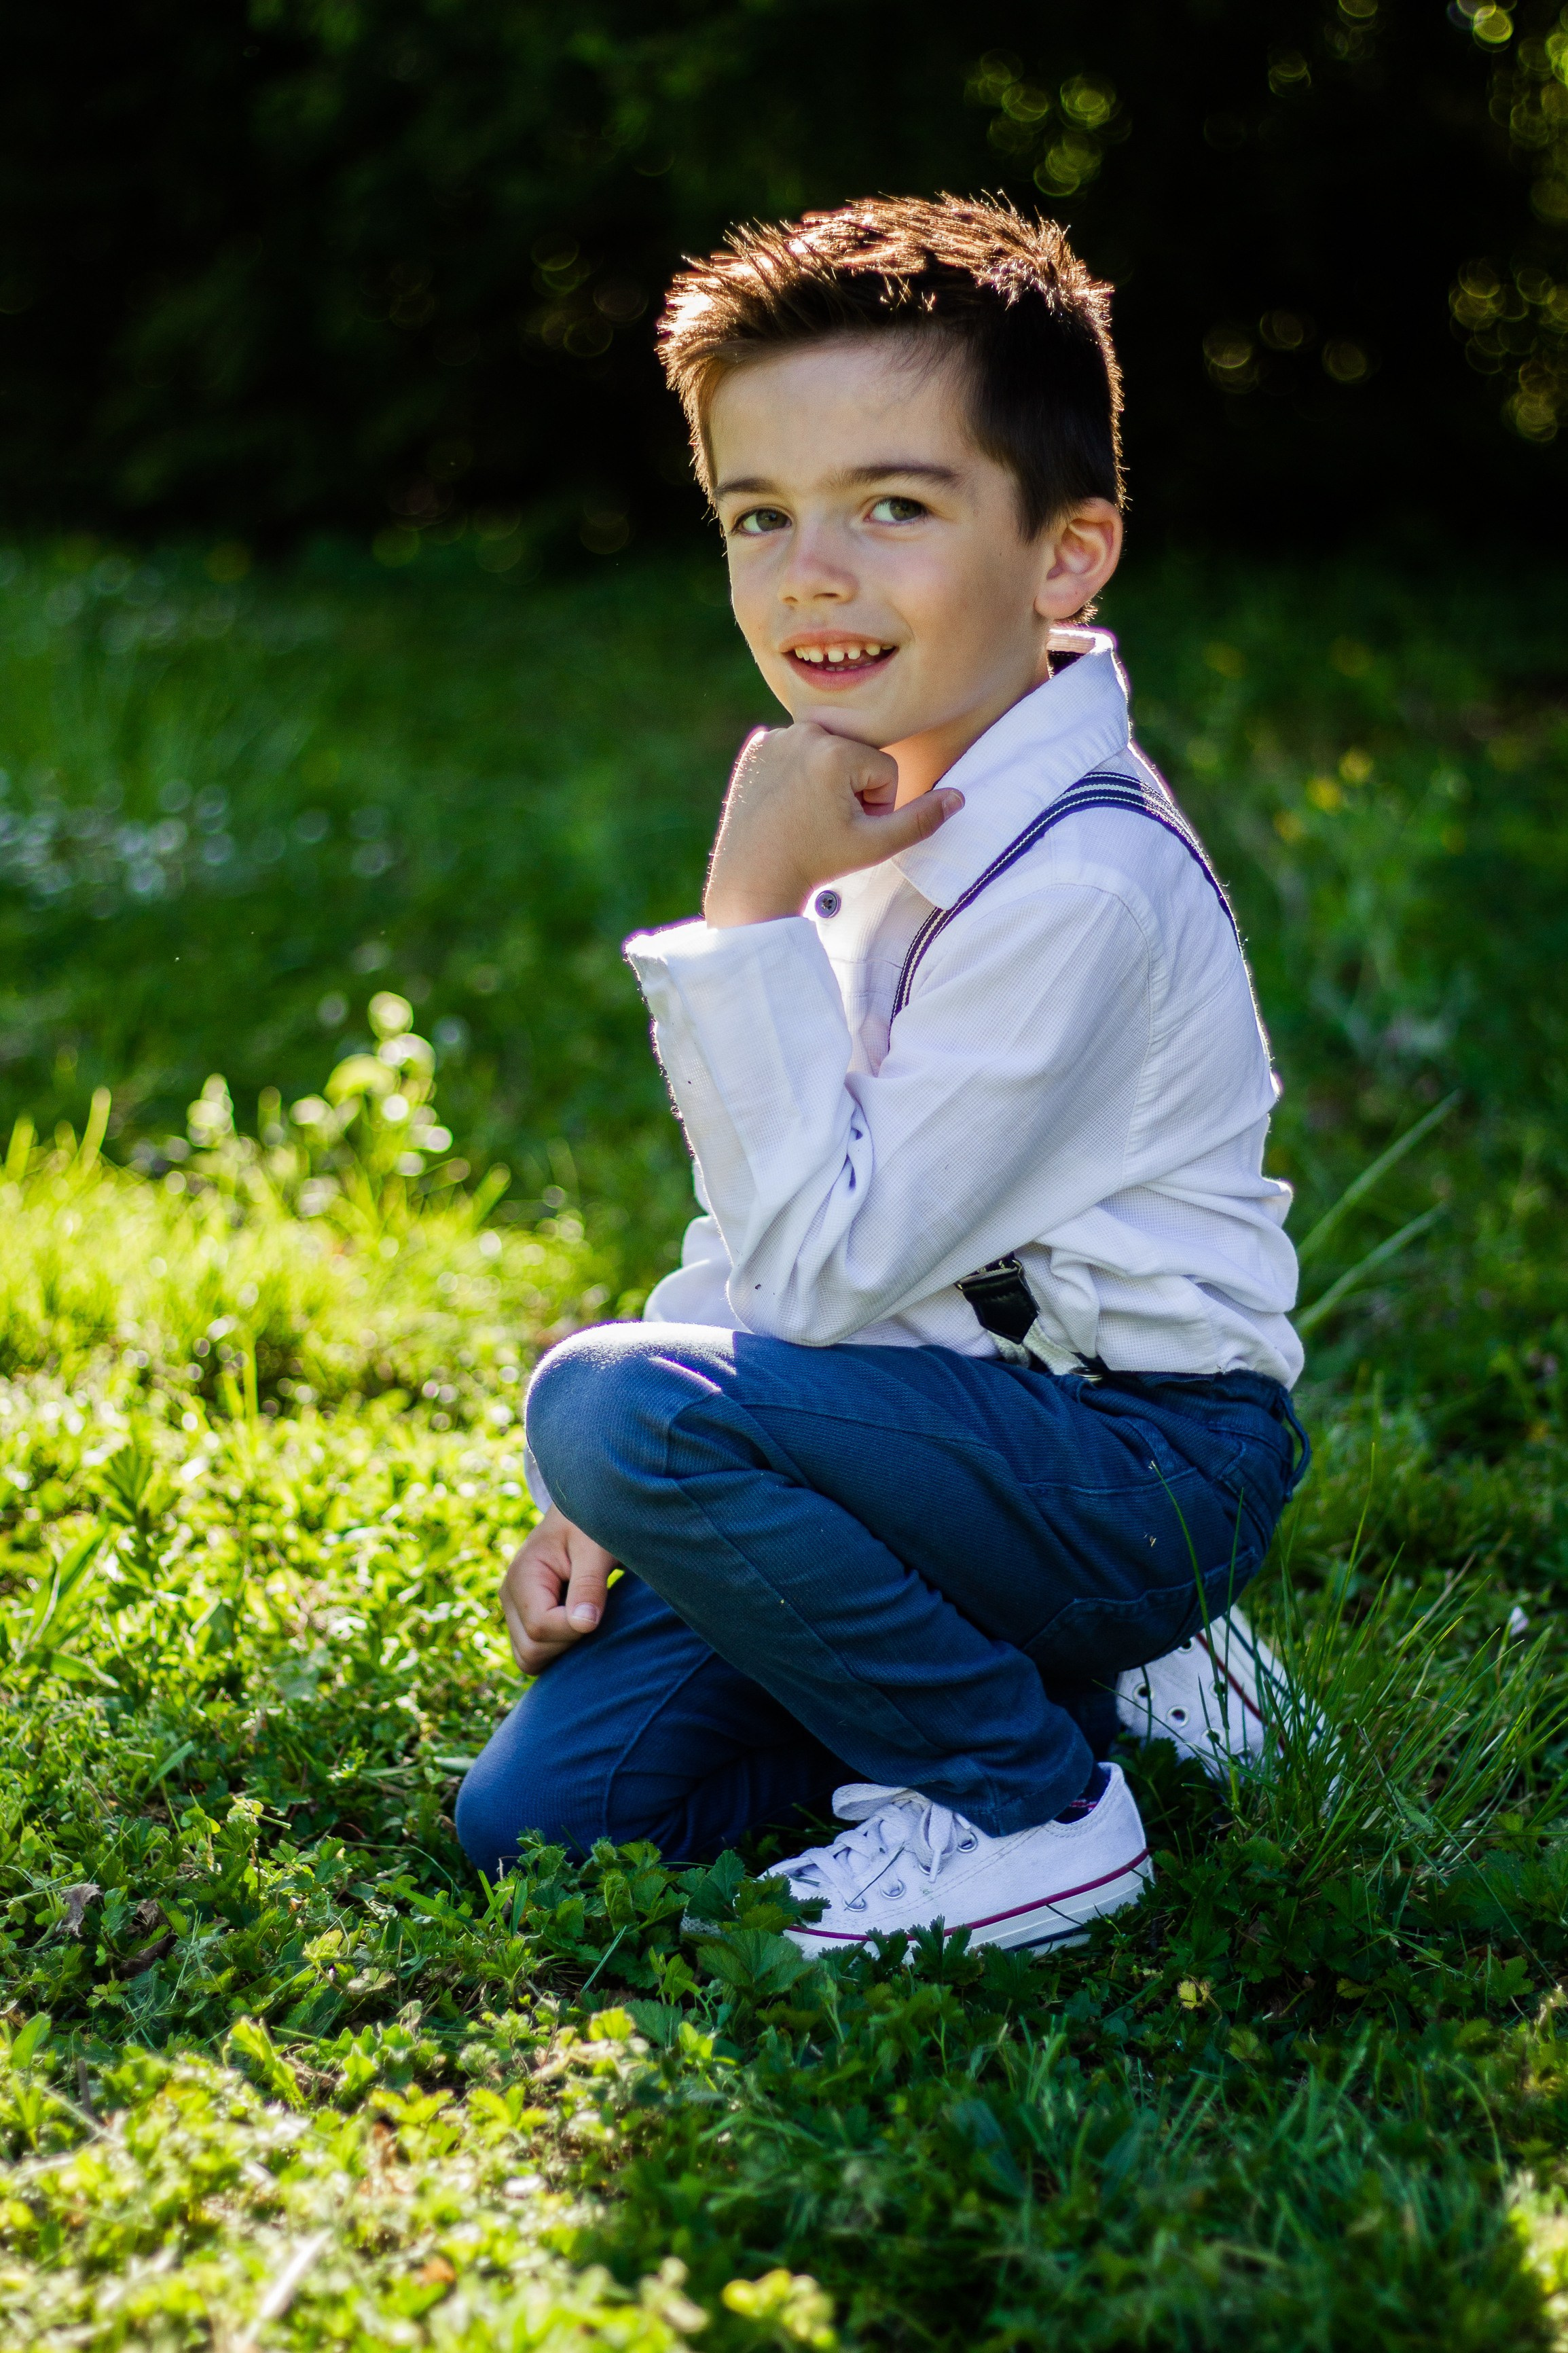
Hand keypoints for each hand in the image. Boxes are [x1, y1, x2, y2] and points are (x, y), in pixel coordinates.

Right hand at [499, 1505, 615, 1675]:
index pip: (539, 1627)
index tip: (598, 1609)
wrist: (581, 1516)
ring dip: (562, 1649)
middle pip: (530, 1651)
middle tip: (593, 1613)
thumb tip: (584, 1624)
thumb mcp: (596, 1548)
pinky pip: (534, 1653)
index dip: (573, 1628)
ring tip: (585, 1617)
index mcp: (522, 1575)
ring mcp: (513, 1610)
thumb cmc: (591, 1527)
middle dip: (568, 1642)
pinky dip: (557, 1649)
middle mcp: (509, 1596)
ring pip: (529, 1659)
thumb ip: (589, 1584)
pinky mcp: (524, 1619)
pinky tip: (578, 1624)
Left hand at [703, 723, 962, 927]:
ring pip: (828, 752)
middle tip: (827, 822)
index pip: (885, 769)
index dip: (877, 805)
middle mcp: (804, 732)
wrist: (753, 877)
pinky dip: (797, 773)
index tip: (850, 827)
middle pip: (857, 756)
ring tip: (806, 812)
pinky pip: (797, 751)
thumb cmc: (816, 862)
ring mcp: (776, 737)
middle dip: (853, 789)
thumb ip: (921, 820)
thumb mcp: (875, 845)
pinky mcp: (757, 745)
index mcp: (837, 752)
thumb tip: (959, 797)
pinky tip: (786, 801)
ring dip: (826, 779)